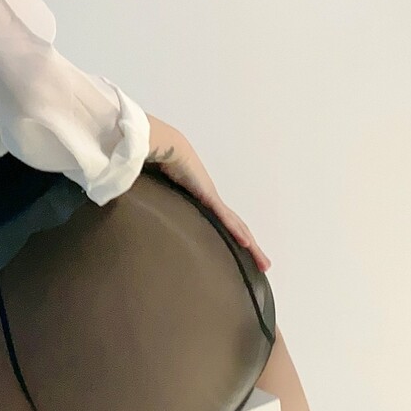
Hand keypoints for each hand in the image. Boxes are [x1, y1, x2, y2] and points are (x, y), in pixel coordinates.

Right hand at [146, 135, 271, 272]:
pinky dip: (236, 231)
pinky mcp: (209, 196)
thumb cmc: (162, 163)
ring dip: (252, 245)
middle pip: (237, 228)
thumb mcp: (162, 191)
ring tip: (263, 263)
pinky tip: (247, 244)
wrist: (166, 146)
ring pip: (237, 227)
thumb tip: (147, 213)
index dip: (236, 236)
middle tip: (263, 264)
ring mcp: (213, 199)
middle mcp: (213, 201)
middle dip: (252, 248)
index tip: (244, 250)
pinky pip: (224, 218)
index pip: (225, 223)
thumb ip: (160, 205)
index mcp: (204, 201)